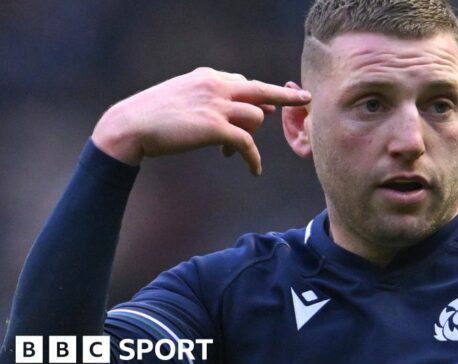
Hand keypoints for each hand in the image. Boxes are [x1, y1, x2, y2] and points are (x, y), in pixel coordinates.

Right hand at [92, 67, 310, 174]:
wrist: (130, 125)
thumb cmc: (152, 116)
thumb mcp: (181, 97)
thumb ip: (206, 99)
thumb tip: (229, 112)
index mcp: (208, 76)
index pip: (243, 82)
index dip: (257, 96)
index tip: (272, 101)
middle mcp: (216, 85)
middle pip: (261, 90)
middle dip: (285, 97)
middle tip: (304, 100)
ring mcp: (217, 105)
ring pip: (256, 118)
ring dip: (250, 137)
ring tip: (230, 151)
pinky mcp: (215, 128)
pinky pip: (247, 143)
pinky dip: (253, 158)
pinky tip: (254, 170)